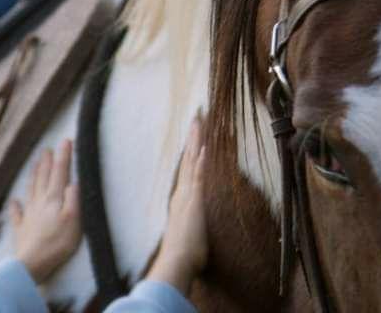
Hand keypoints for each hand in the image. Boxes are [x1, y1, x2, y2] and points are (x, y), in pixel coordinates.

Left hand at [11, 140, 81, 283]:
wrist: (32, 264)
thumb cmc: (58, 243)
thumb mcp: (74, 220)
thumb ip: (74, 199)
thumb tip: (73, 182)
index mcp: (54, 199)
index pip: (60, 172)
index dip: (63, 156)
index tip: (66, 141)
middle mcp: (40, 202)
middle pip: (43, 177)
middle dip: (47, 161)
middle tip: (47, 148)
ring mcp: (28, 215)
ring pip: (31, 189)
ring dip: (34, 174)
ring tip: (35, 163)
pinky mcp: (21, 228)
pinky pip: (17, 213)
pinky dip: (16, 205)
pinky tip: (15, 200)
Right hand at [148, 119, 207, 294]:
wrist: (176, 261)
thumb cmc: (184, 256)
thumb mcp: (189, 238)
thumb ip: (190, 231)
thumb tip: (192, 236)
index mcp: (181, 201)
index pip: (187, 171)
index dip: (190, 153)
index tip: (194, 138)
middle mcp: (182, 193)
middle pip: (188, 159)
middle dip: (192, 139)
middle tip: (195, 119)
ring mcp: (187, 195)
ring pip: (192, 161)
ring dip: (196, 141)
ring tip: (198, 122)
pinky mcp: (194, 200)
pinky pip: (198, 175)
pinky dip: (200, 160)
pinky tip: (204, 146)